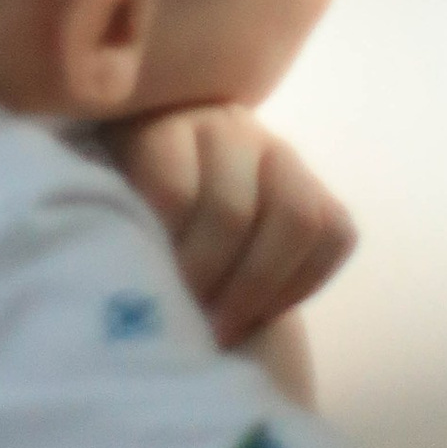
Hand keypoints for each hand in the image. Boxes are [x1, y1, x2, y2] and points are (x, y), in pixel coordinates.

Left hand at [113, 104, 356, 353]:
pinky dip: (307, 281)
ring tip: (235, 324)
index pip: (173, 188)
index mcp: (159, 124)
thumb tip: (134, 291)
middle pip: (233, 207)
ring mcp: (276, 149)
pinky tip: (269, 308)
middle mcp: (223, 125)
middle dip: (217, 280)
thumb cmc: (131, 204)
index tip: (160, 299)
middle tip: (202, 324)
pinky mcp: (316, 182)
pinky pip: (335, 232)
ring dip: (265, 285)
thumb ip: (122, 227)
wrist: (173, 183)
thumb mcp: (111, 201)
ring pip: (297, 215)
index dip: (171, 252)